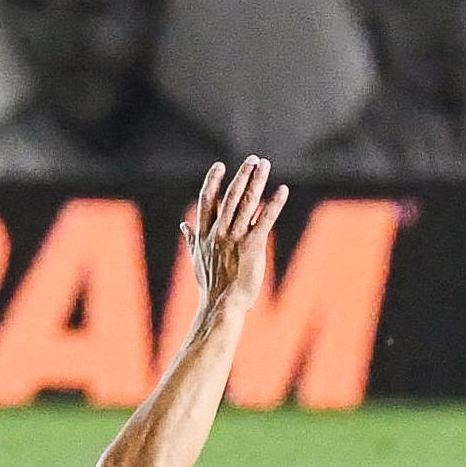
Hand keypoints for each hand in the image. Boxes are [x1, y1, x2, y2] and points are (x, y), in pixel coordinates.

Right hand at [184, 157, 288, 317]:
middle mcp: (218, 233)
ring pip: (246, 204)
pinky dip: (273, 205)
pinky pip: (264, 221)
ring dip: (256, 182)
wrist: (221, 307)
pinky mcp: (251, 248)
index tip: (220, 166)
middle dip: (241, 176)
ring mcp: (234, 239)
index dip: (213, 182)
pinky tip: (282, 191)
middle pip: (230, 197)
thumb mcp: (196, 260)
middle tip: (253, 159)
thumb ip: (192, 239)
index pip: (207, 201)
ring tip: (264, 165)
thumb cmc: (210, 286)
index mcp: (205, 234)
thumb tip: (183, 225)